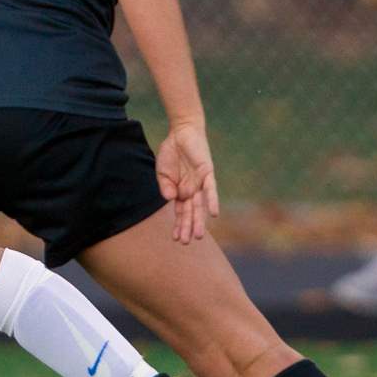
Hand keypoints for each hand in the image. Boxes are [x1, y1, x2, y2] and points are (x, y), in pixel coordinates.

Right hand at [155, 123, 219, 243]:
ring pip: (200, 206)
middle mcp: (192, 191)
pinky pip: (210, 189)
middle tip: (186, 243)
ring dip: (199, 220)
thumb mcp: (162, 172)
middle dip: (188, 227)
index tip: (176, 239)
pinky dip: (212, 201)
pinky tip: (213, 214)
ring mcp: (200, 183)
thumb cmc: (171, 153)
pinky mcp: (207, 173)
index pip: (180, 213)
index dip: (179, 225)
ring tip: (198, 236)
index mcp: (180, 192)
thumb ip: (165, 186)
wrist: (181, 133)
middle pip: (191, 213)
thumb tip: (169, 199)